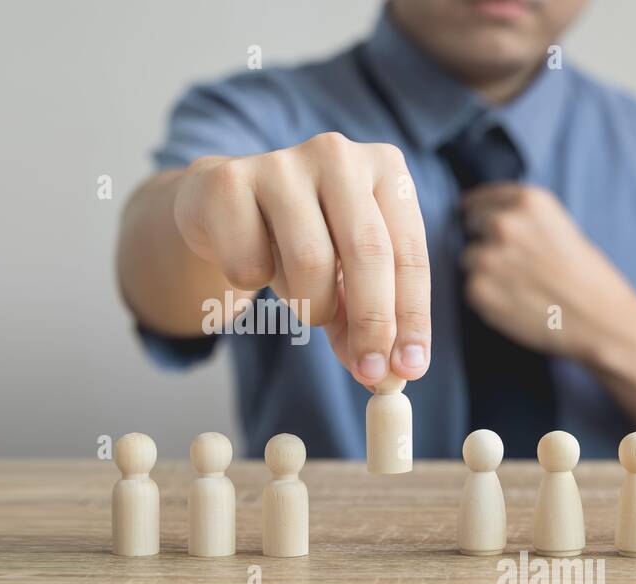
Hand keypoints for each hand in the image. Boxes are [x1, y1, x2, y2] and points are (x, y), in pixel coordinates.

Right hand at [172, 132, 430, 385]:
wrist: (223, 205)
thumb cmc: (300, 240)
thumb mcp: (345, 278)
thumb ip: (367, 323)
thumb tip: (387, 377)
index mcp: (385, 169)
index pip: (409, 253)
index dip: (412, 318)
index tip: (409, 370)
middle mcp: (338, 154)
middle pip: (368, 253)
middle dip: (372, 324)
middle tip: (370, 373)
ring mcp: (282, 162)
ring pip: (310, 262)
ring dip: (310, 306)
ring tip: (303, 303)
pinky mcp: (230, 181)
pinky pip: (250, 263)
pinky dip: (253, 283)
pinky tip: (249, 262)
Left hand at [461, 183, 635, 365]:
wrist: (600, 320)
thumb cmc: (586, 276)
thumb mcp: (559, 226)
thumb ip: (523, 219)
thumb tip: (487, 219)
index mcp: (528, 201)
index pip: (481, 199)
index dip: (481, 212)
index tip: (478, 219)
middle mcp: (503, 223)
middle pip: (471, 226)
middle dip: (485, 240)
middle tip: (512, 263)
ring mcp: (487, 257)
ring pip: (468, 259)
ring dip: (484, 271)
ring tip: (518, 286)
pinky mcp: (477, 290)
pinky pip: (470, 289)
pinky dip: (486, 297)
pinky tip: (514, 302)